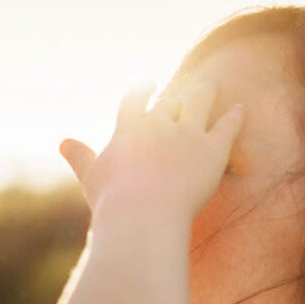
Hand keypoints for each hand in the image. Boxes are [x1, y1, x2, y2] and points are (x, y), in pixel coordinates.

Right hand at [60, 82, 243, 220]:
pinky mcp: (213, 150)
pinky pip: (228, 126)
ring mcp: (189, 134)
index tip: (148, 87)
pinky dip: (235, 117)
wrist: (142, 216)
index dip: (143, 93)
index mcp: (130, 128)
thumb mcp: (92, 177)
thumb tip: (63, 143)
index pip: (136, 100)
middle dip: (175, 100)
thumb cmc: (113, 202)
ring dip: (205, 93)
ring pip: (201, 102)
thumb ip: (80, 157)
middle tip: (181, 98)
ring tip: (210, 88)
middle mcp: (160, 123)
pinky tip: (240, 110)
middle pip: (170, 103)